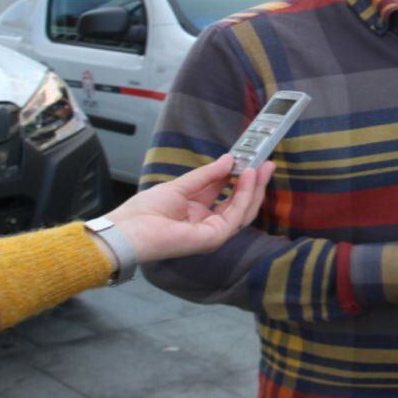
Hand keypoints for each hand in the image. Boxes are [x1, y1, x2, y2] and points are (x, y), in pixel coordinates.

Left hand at [101, 155, 275, 261]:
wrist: (130, 229)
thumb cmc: (146, 211)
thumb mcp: (181, 185)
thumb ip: (207, 175)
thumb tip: (230, 160)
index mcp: (198, 213)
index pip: (226, 194)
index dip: (239, 177)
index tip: (251, 160)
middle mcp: (208, 224)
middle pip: (240, 204)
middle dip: (255, 183)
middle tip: (267, 163)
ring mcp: (213, 233)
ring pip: (243, 211)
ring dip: (254, 188)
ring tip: (261, 167)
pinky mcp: (214, 238)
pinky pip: (236, 215)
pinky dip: (245, 195)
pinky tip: (247, 177)